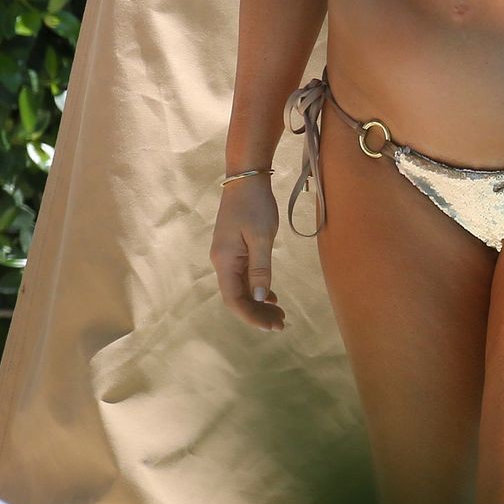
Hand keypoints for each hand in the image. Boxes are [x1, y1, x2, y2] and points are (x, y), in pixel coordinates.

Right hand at [211, 176, 286, 331]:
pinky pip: (243, 276)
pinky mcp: (234, 249)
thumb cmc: (255, 205)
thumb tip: (260, 298)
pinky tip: (270, 295)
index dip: (252, 316)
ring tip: (279, 313)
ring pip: (241, 288)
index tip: (273, 326)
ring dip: (258, 303)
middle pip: (237, 297)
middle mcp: (222, 262)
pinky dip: (257, 288)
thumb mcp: (261, 237)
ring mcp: (227, 256)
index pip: (234, 300)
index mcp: (225, 261)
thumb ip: (260, 268)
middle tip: (281, 323)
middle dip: (257, 313)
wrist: (245, 178)